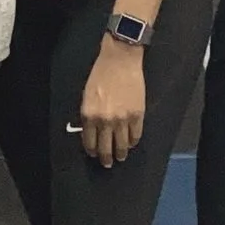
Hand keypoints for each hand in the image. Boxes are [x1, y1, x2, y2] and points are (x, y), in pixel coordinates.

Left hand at [74, 38, 147, 166]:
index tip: (94, 154)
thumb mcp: (87, 95)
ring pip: (121, 145)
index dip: (92, 151)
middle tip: (107, 163)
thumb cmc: (100, 74)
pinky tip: (130, 143)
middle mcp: (104, 121)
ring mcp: (122, 120)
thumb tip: (92, 131)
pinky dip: (132, 142)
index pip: (89, 142)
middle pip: (105, 148)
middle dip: (106, 158)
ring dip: (121, 153)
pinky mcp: (137, 116)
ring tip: (120, 157)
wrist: (119, 61)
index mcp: (89, 115)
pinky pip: (135, 136)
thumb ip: (89, 115)